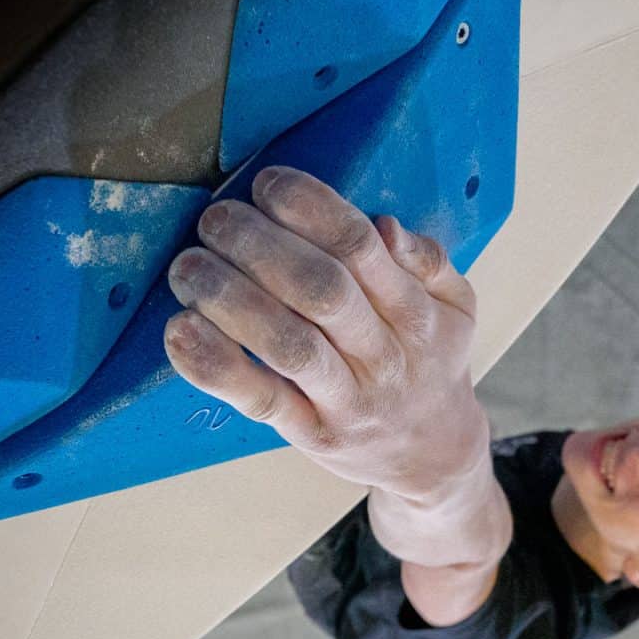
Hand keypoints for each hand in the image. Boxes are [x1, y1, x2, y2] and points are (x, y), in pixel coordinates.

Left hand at [162, 166, 489, 503]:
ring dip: (231, 298)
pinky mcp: (312, 435)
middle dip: (260, 245)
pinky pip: (262, 400)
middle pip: (321, 290)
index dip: (309, 207)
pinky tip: (182, 331)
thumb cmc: (429, 359)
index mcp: (417, 310)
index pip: (361, 246)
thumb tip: (384, 226)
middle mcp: (386, 355)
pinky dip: (217, 366)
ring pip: (289, 345)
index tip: (266, 183)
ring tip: (189, 266)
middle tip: (216, 218)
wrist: (435, 455)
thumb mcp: (456, 304)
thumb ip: (428, 259)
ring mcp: (349, 400)